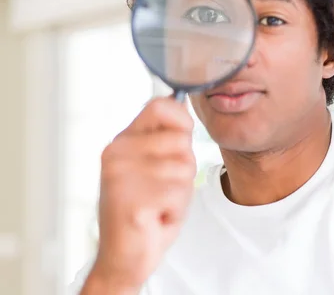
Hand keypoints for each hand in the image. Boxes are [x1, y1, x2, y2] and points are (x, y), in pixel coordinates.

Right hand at [84, 98, 196, 293]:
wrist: (124, 259)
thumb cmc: (146, 213)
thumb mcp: (157, 168)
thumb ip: (167, 140)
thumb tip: (183, 104)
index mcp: (122, 142)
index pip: (161, 106)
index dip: (182, 121)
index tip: (181, 145)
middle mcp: (117, 153)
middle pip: (181, 139)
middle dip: (185, 169)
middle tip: (163, 191)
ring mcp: (120, 175)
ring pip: (184, 167)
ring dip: (181, 193)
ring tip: (159, 205)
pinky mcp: (129, 199)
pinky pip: (178, 192)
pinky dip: (176, 210)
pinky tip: (156, 218)